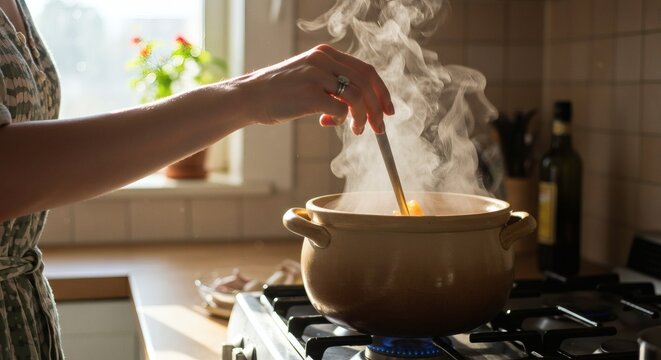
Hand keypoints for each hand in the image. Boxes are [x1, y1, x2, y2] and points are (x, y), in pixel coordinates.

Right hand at [234, 44, 393, 134]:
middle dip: (378, 108)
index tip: (388, 110)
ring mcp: (316, 76)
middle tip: (379, 128)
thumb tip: (360, 107)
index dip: (382, 92)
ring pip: (357, 97)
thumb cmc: (280, 92)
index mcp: (326, 53)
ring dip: (362, 118)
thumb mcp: (309, 78)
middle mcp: (323, 60)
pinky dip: (340, 121)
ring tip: (356, 130)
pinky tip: (326, 123)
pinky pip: (340, 111)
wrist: (250, 97)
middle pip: (366, 83)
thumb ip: (332, 85)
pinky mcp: (309, 95)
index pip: (366, 70)